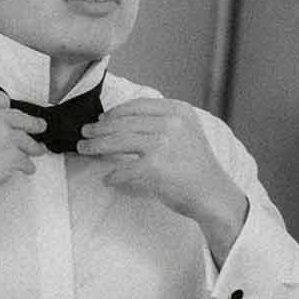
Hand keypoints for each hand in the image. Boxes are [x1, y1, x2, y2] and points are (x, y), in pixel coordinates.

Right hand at [0, 91, 46, 242]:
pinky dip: (27, 166)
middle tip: (40, 127)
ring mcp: (4, 135)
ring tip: (37, 151)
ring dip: (34, 148)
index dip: (8, 109)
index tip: (12, 114)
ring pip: (28, 140)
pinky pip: (26, 160)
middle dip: (33, 124)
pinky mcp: (12, 155)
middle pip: (21, 117)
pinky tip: (27, 169)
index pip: (1, 98)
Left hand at [78, 97, 249, 261]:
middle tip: (85, 133)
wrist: (213, 194)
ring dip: (96, 146)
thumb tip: (121, 120)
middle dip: (99, 128)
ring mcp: (162, 144)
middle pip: (123, 122)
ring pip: (117, 141)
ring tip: (85, 149)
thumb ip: (162, 122)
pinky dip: (113, 176)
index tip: (102, 119)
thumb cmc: (197, 166)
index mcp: (179, 111)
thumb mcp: (187, 132)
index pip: (138, 105)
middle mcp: (171, 123)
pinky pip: (123, 170)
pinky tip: (108, 178)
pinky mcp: (154, 168)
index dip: (115, 112)